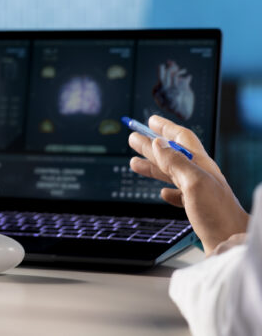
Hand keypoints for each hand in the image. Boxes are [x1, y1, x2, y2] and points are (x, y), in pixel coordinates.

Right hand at [127, 115, 248, 253]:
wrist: (232, 244)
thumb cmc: (218, 214)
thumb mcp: (194, 182)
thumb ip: (175, 162)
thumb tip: (158, 143)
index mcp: (201, 165)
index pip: (181, 138)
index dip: (165, 127)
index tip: (149, 121)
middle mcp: (200, 176)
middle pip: (172, 155)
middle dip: (151, 146)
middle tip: (134, 140)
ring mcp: (199, 192)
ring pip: (171, 174)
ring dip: (153, 167)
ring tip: (135, 164)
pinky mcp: (197, 209)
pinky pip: (178, 195)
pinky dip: (167, 191)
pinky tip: (162, 193)